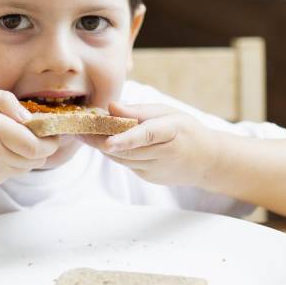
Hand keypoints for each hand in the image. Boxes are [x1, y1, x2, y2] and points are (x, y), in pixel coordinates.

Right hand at [0, 89, 58, 189]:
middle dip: (44, 147)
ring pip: (27, 168)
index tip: (51, 130)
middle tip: (39, 134)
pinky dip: (13, 162)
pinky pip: (11, 173)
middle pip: (37, 159)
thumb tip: (28, 117)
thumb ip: (5, 101)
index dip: (51, 140)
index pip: (36, 146)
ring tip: (16, 140)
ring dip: (29, 155)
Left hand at [81, 102, 218, 186]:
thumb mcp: (168, 112)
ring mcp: (156, 169)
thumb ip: (139, 111)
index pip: (148, 135)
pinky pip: (125, 163)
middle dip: (100, 140)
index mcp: (173, 131)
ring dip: (102, 146)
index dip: (126, 139)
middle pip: (127, 150)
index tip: (107, 141)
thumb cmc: (185, 130)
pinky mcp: (149, 177)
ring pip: (122, 158)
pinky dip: (114, 152)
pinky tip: (106, 142)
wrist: (207, 161)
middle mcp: (165, 153)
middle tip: (78, 128)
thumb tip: (111, 107)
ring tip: (84, 132)